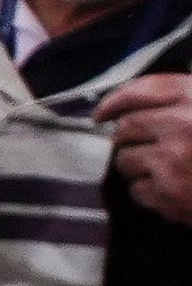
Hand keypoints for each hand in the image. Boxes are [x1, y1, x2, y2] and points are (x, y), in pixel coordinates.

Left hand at [106, 75, 191, 225]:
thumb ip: (185, 100)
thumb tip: (141, 104)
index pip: (140, 91)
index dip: (114, 101)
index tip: (102, 113)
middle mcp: (181, 125)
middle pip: (125, 129)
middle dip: (126, 136)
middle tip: (134, 142)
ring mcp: (171, 162)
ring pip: (125, 161)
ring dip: (135, 164)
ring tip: (160, 165)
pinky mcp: (167, 195)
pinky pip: (136, 191)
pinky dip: (147, 190)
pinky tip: (169, 186)